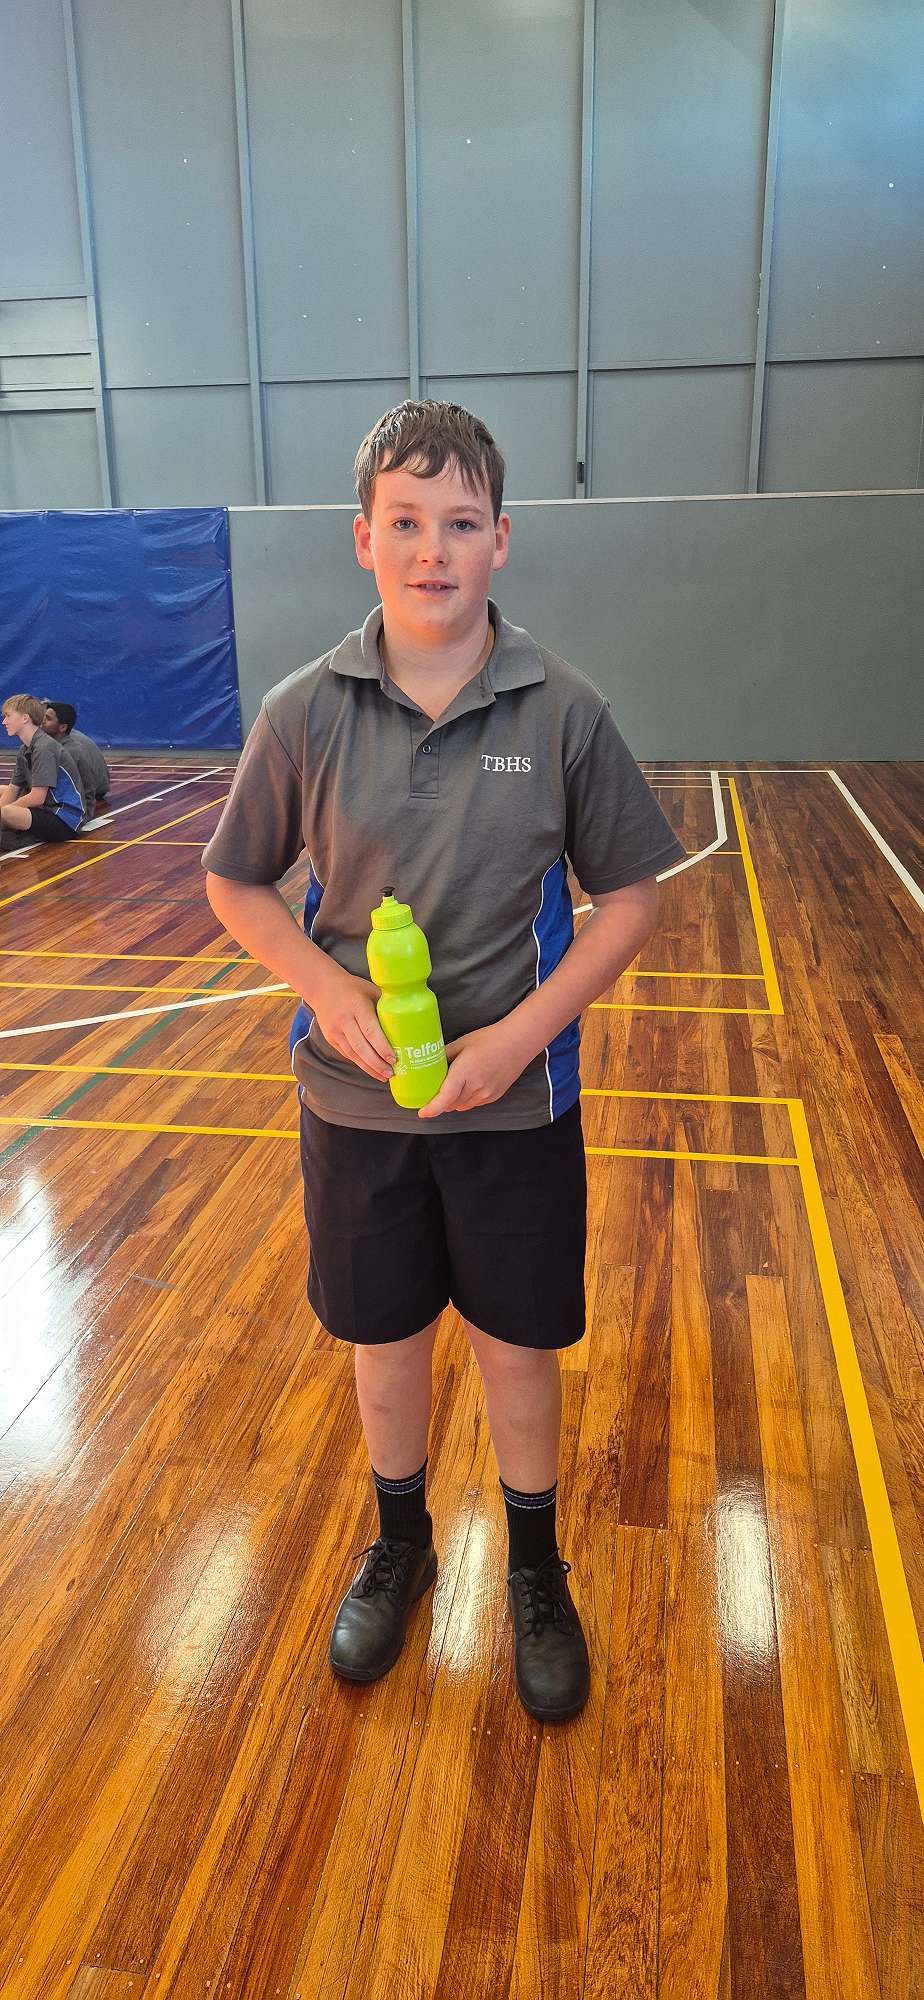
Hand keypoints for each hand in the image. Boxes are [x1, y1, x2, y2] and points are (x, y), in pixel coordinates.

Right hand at [310, 966, 395, 1082]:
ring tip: (384, 1076)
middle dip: (377, 1063)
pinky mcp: (331, 1039)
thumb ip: (386, 1005)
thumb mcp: (370, 990)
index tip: (393, 1059)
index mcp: (357, 1006)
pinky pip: (348, 1054)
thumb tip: (408, 1020)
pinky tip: (372, 1070)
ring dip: (369, 1067)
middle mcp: (344, 1020)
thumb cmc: (352, 988)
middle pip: (361, 1047)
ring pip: (354, 1054)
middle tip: (391, 1073)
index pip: (371, 1030)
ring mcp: (335, 1031)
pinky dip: (361, 1063)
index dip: (382, 1047)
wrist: (322, 988)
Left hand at [417, 1021, 528, 1118]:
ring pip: (461, 1106)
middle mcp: (475, 1087)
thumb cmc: (490, 1039)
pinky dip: (466, 1099)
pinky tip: (468, 1085)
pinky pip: (473, 1104)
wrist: (518, 1042)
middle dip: (440, 1101)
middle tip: (434, 1090)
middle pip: (450, 1104)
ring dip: (453, 1101)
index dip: (432, 1109)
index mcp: (464, 1073)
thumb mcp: (462, 1043)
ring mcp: (486, 1094)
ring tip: (453, 1085)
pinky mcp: (494, 1096)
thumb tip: (429, 1061)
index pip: (444, 1098)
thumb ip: (444, 1054)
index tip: (422, 1112)